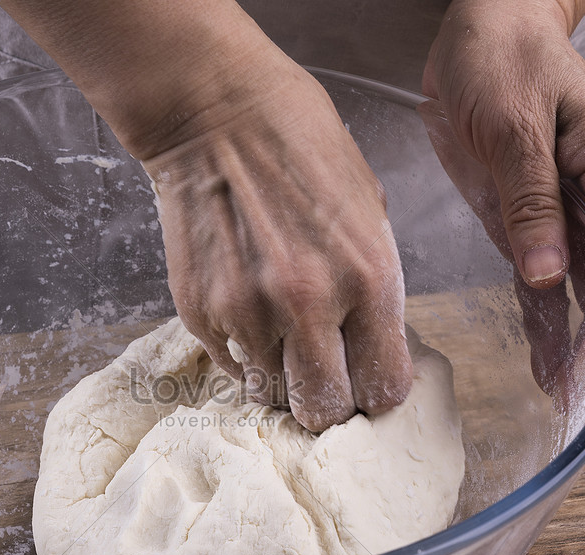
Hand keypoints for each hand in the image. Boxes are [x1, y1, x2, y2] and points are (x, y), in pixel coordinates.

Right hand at [143, 62, 410, 431]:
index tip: (367, 379)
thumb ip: (373, 284)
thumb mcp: (369, 208)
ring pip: (271, 393)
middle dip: (327, 401)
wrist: (214, 114)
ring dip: (280, 377)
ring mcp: (247, 313)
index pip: (384, 387)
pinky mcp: (200, 312)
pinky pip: (230, 364)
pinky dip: (242, 351)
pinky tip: (246, 308)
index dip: (376, 390)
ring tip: (280, 336)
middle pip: (323, 410)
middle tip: (322, 377)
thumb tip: (371, 343)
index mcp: (368, 275)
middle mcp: (309, 304)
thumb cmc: (300, 145)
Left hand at [423, 0, 584, 359]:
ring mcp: (575, 213)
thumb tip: (546, 272)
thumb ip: (529, 198)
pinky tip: (542, 357)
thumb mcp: (511, 123)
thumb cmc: (503, 59)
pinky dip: (553, 321)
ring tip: (563, 386)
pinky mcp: (537, 224)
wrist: (478, 32)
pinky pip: (558, 283)